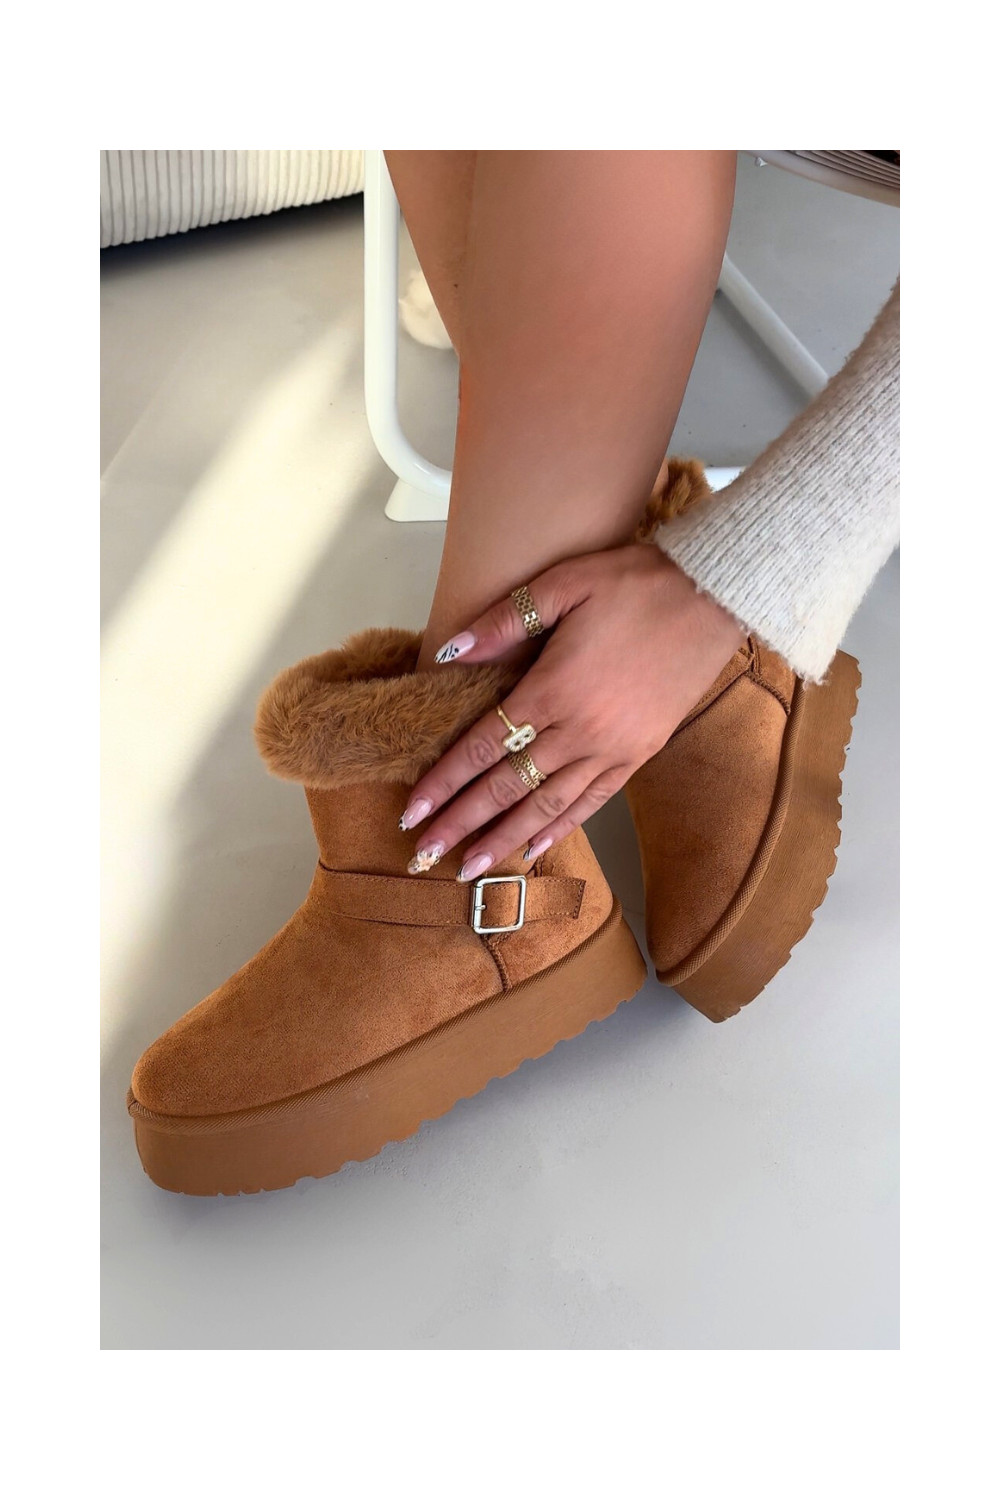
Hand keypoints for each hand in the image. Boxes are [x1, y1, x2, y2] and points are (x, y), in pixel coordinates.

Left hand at [402, 544, 744, 879]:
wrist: (715, 595)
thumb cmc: (637, 582)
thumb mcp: (565, 581)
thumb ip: (503, 621)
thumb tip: (448, 651)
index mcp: (554, 689)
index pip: (483, 747)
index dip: (443, 782)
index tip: (411, 812)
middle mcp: (581, 731)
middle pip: (506, 787)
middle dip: (461, 824)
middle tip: (422, 855)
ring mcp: (614, 749)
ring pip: (547, 806)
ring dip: (504, 839)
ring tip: (469, 869)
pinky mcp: (641, 754)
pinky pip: (592, 801)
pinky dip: (561, 828)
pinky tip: (534, 848)